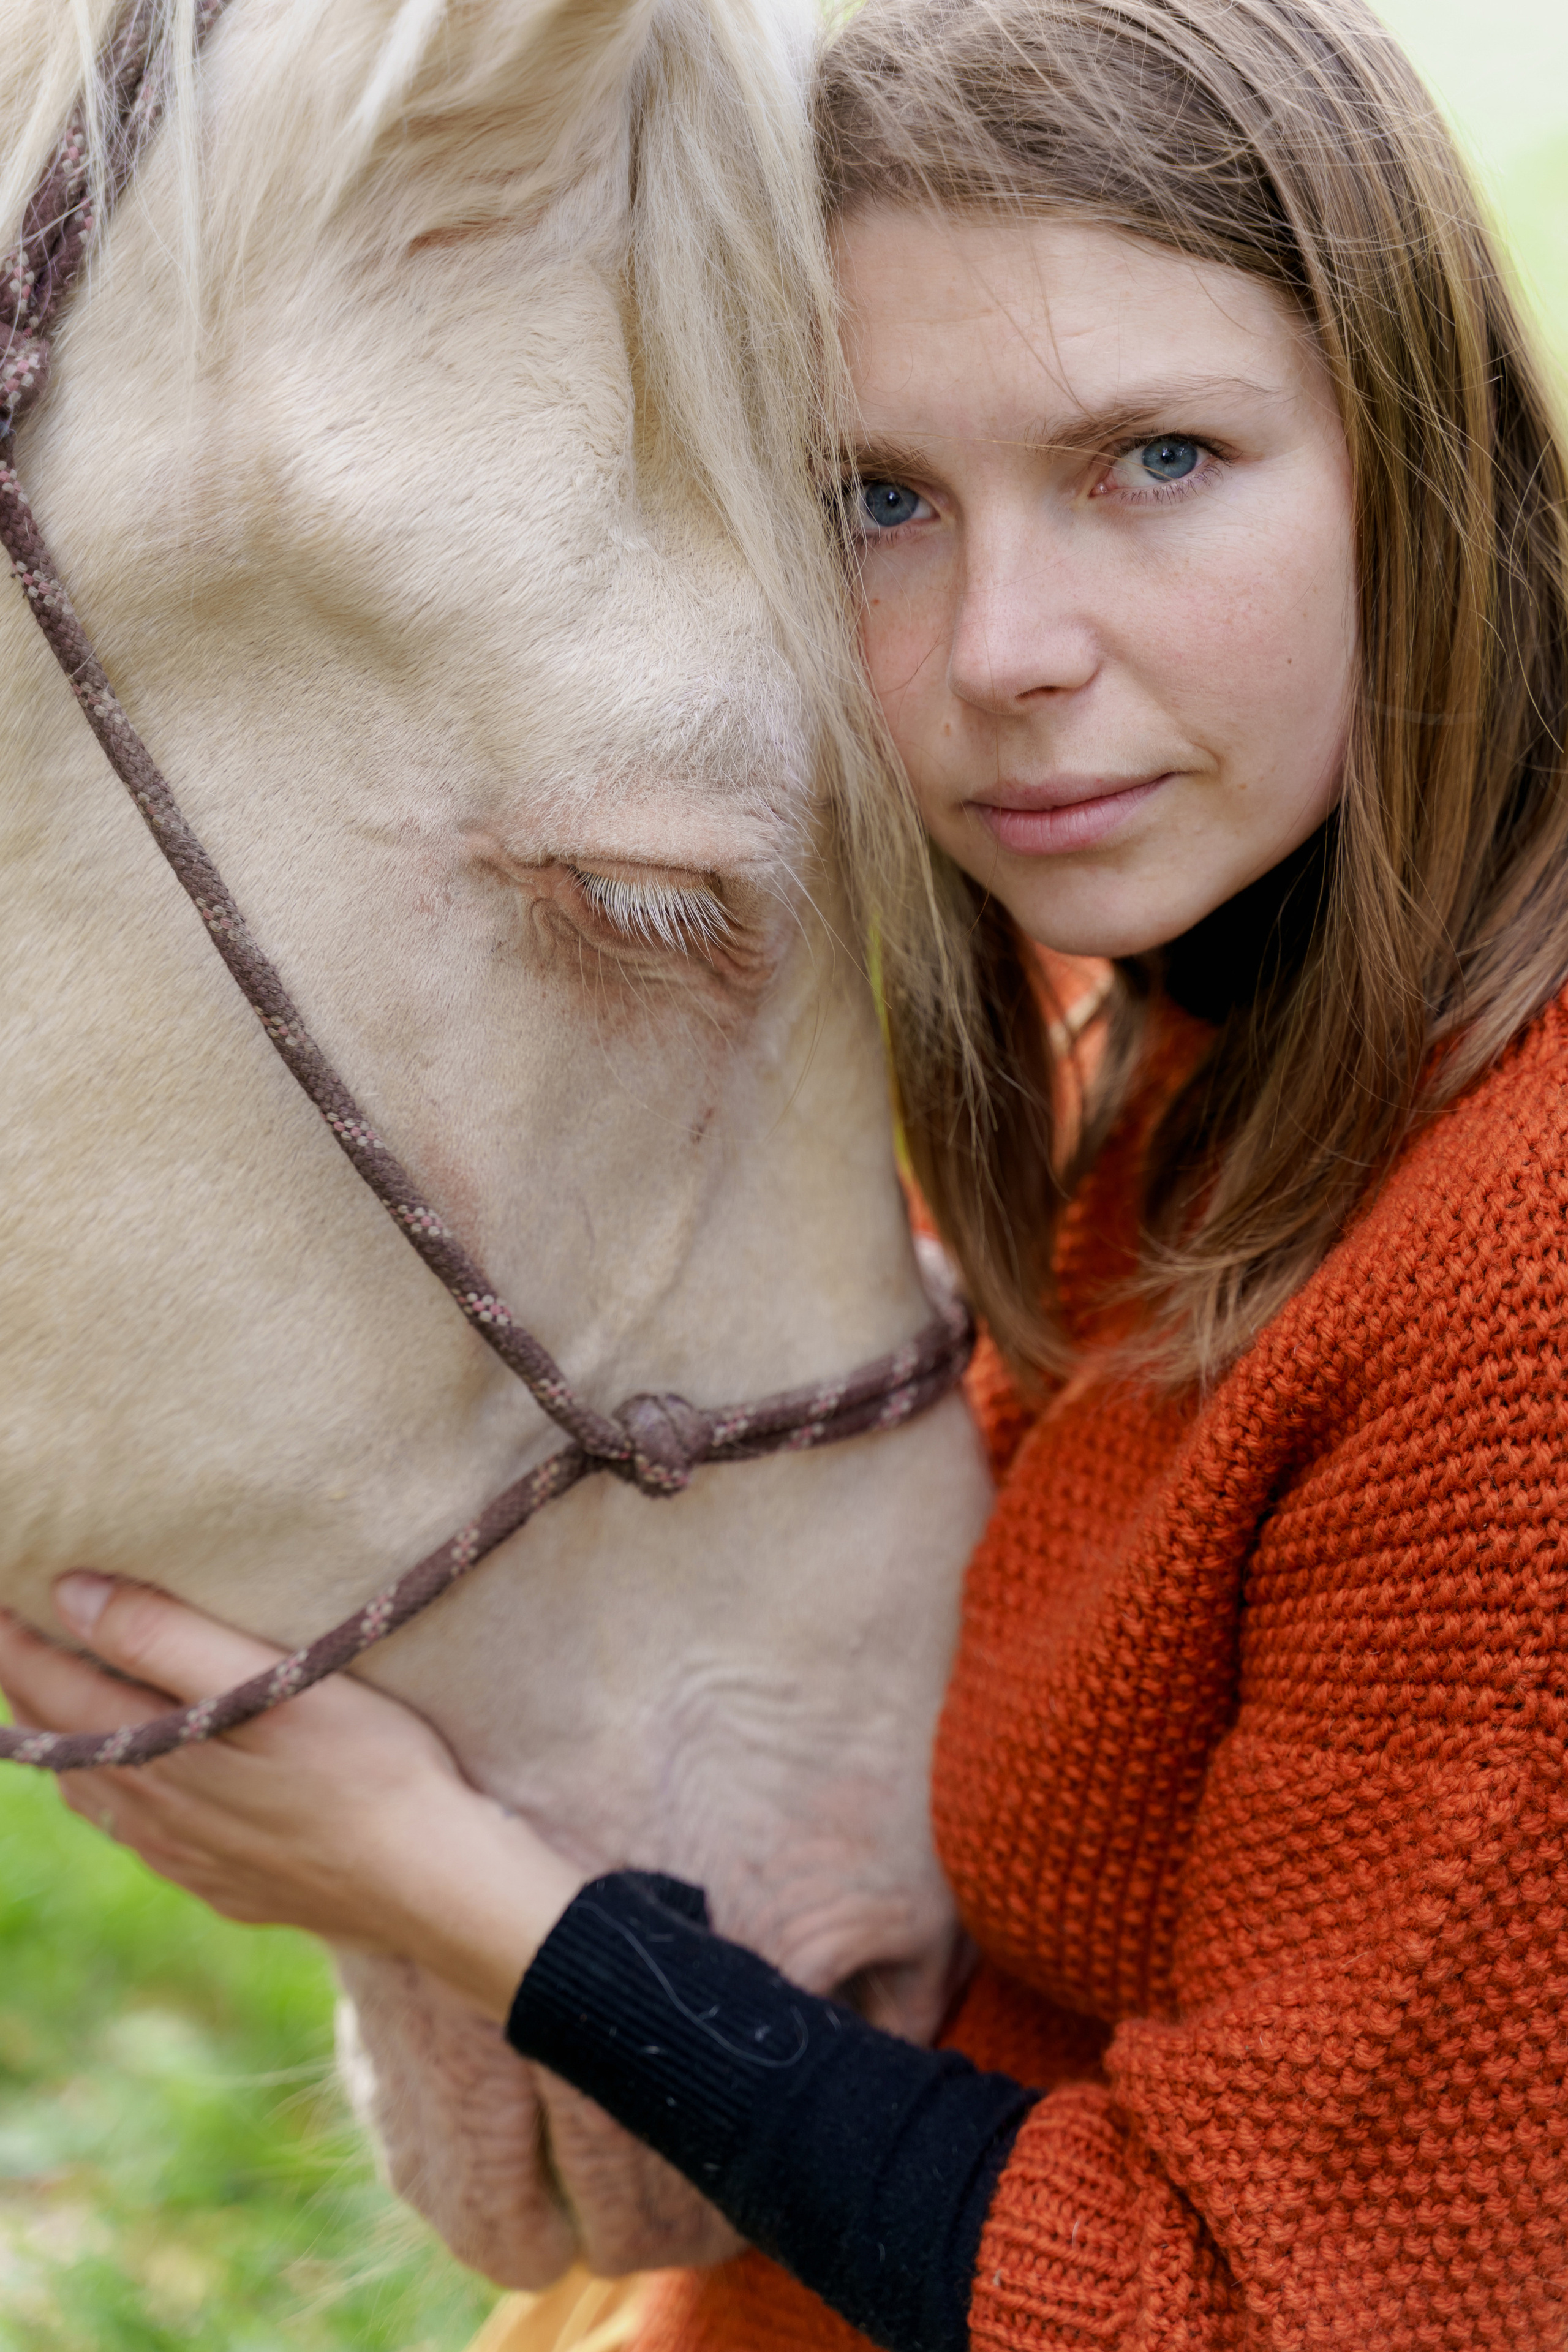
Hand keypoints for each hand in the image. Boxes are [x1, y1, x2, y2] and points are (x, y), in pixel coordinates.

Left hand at [0, 1576, 583, 2019]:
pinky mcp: (223, 1885)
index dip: (14, 1638)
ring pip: (92, 1793)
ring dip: (65, 1741)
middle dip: (30, 1683)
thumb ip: (166, 1638)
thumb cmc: (365, 1766)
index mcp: (152, 1754)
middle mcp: (151, 1813)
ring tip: (59, 1697)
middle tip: (20, 1629)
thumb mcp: (273, 1683)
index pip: (49, 1687)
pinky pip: (138, 1835)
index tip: (3, 1589)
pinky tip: (132, 1786)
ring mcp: (185, 1858)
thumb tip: (70, 1594)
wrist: (429, 1884)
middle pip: (59, 1741)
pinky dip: (112, 1794)